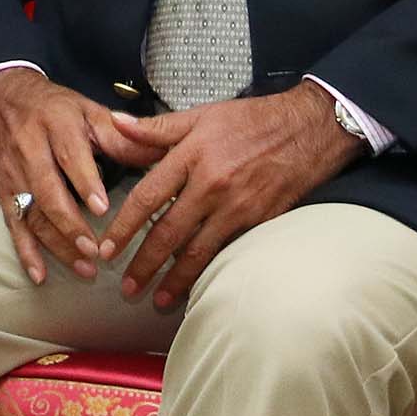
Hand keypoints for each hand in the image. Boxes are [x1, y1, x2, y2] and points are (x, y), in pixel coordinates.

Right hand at [0, 68, 117, 284]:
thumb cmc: (52, 107)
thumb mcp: (87, 110)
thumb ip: (122, 136)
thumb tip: (162, 154)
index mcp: (55, 124)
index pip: (69, 156)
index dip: (85, 183)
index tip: (102, 208)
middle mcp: (29, 149)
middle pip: (47, 191)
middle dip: (70, 224)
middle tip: (95, 250)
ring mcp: (13, 173)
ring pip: (32, 213)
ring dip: (56, 244)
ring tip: (84, 267)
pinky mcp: (2, 190)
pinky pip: (13, 224)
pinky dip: (25, 251)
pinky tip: (39, 274)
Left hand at [94, 83, 361, 309]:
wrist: (309, 129)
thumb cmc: (251, 120)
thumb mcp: (201, 115)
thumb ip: (156, 127)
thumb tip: (115, 123)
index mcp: (191, 156)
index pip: (147, 197)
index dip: (124, 227)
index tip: (107, 249)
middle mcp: (211, 185)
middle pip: (169, 233)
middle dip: (145, 265)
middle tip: (126, 288)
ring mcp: (238, 206)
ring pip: (199, 251)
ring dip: (176, 279)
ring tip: (157, 300)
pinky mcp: (260, 221)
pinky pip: (228, 251)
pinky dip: (210, 272)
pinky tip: (197, 288)